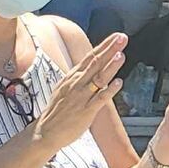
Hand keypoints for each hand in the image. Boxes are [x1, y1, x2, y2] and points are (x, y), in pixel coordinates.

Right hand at [32, 33, 128, 152]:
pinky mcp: (87, 110)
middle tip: (122, 37)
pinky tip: (119, 82)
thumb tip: (92, 64)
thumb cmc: (57, 110)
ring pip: (98, 78)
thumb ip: (79, 75)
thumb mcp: (65, 86)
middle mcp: (77, 83)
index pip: (90, 57)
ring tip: (121, 54)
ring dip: (110, 66)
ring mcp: (82, 96)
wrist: (46, 131)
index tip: (116, 36)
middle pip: (95, 63)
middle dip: (109, 49)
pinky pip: (100, 98)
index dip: (104, 46)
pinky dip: (110, 90)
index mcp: (72, 77)